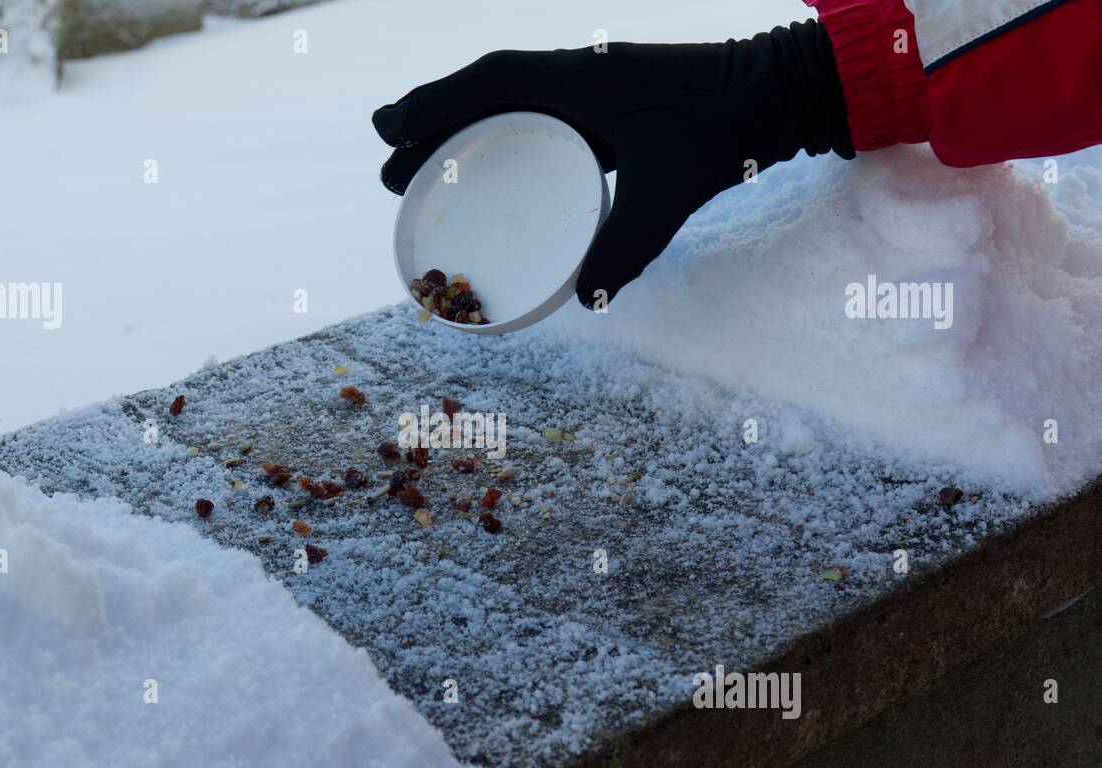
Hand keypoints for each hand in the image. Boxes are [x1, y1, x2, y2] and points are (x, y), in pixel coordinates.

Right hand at [373, 21, 853, 308]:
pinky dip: (501, 135)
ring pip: (506, 101)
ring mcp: (589, 83)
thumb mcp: (668, 196)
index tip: (386, 130)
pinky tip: (493, 167)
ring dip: (460, 131)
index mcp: (578, 78)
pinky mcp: (606, 99)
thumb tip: (584, 300)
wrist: (775, 94)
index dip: (431, 104)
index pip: (488, 81)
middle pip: (482, 93)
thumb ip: (625, 247)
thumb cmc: (721, 134)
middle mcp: (575, 72)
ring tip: (422, 172)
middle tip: (391, 176)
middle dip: (430, 128)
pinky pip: (535, 112)